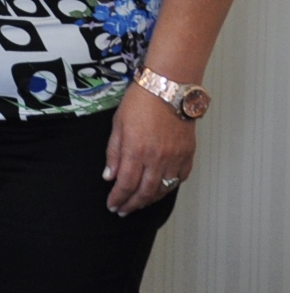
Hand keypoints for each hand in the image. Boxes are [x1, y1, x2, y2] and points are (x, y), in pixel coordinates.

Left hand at [104, 83, 195, 213]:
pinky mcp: (188, 154)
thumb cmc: (140, 102)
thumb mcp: (118, 124)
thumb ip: (114, 152)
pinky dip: (170, 187)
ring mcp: (175, 158)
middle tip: (124, 211)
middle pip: (145, 191)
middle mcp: (157, 159)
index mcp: (136, 151)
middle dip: (132, 204)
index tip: (113, 205)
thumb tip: (110, 175)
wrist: (168, 88)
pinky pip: (180, 178)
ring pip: (164, 189)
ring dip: (150, 200)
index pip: (126, 184)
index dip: (118, 198)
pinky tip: (161, 189)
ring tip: (139, 203)